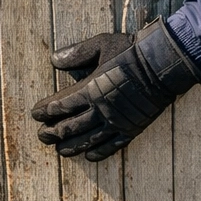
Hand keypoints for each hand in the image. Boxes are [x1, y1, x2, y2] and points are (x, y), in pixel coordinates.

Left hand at [31, 19, 200, 161]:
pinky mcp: (132, 129)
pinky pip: (112, 146)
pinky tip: (89, 156)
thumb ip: (76, 53)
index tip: (36, 114)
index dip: (46, 111)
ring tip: (60, 150)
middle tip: (42, 136)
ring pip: (88, 140)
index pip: (61, 105)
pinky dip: (99, 152)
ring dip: (71, 146)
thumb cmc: (131, 51)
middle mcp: (101, 109)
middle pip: (71, 127)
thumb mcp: (100, 44)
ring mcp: (117, 122)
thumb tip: (53, 60)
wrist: (164, 64)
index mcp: (90, 89)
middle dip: (53, 132)